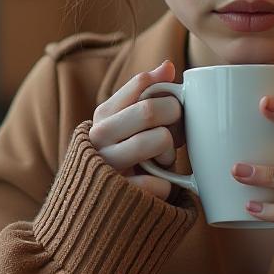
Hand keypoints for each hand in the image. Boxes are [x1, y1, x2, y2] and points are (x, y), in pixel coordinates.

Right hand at [88, 60, 185, 200]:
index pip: (141, 84)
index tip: (172, 105)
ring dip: (170, 153)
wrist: (100, 207)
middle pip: (150, 109)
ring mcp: (107, 164)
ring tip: (162, 161)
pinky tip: (158, 185)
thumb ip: (147, 94)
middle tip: (174, 133)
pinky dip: (168, 185)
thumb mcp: (131, 123)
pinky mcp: (120, 194)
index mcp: (104, 113)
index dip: (167, 93)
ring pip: (159, 140)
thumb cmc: (127, 155)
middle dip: (174, 118)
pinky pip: (160, 181)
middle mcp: (99, 135)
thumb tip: (168, 66)